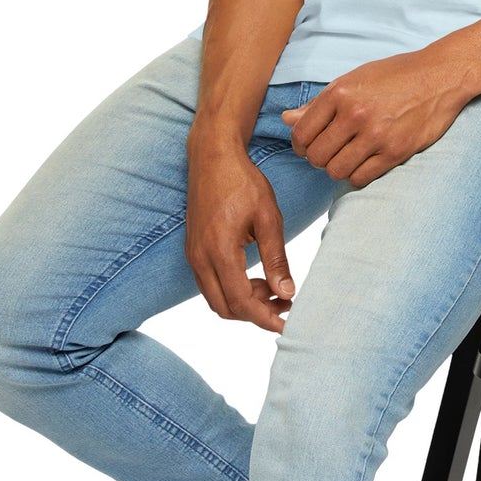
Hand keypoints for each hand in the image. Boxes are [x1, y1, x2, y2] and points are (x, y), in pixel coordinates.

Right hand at [184, 143, 296, 333]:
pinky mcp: (193, 250)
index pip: (240, 302)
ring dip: (244, 303)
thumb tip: (286, 293)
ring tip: (274, 290)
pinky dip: (232, 289)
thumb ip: (276, 258)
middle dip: (255, 314)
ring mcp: (193, 255)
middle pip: (225, 308)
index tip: (287, 323)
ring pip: (216, 299)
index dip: (264, 318)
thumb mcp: (268, 217)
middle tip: (284, 305)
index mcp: (219, 250)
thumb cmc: (242, 181)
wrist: (213, 157)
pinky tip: (255, 277)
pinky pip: (210, 284)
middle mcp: (200, 258)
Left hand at [281, 49, 468, 188]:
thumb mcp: (354, 79)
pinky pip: (360, 178)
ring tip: (347, 156)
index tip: (309, 145)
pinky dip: (357, 175)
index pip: (301, 133)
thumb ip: (319, 103)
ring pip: (336, 171)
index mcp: (340, 92)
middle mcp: (354, 113)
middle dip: (317, 158)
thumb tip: (286, 120)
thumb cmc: (395, 75)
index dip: (300, 144)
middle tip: (330, 152)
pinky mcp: (395, 151)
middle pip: (316, 156)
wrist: (440, 75)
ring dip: (337, 168)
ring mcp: (376, 134)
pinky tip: (364, 162)